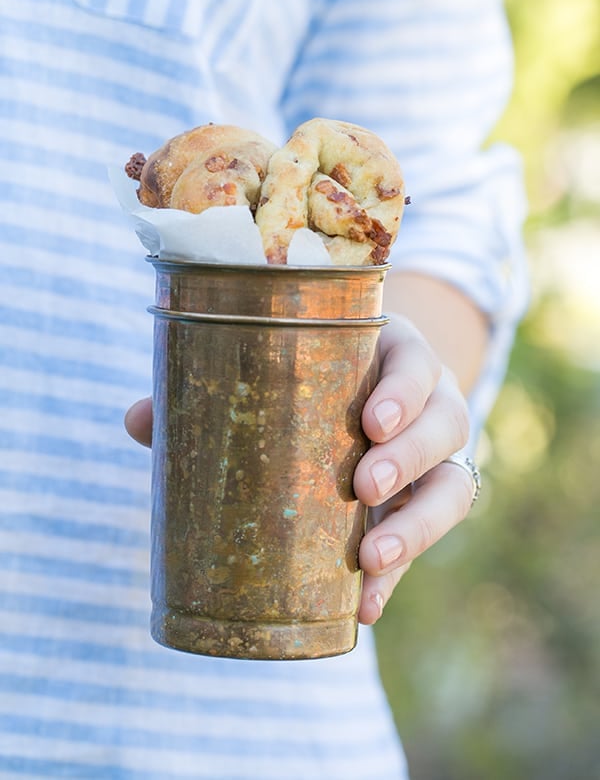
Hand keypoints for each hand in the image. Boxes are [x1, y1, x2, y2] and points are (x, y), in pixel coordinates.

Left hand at [124, 314, 473, 627]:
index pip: (417, 361)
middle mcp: (429, 404)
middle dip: (411, 456)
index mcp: (394, 357)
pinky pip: (428, 542)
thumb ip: (215, 390)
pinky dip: (398, 576)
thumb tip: (139, 419)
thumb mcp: (283, 370)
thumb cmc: (314, 377)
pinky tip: (365, 607)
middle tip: (365, 485)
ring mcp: (436, 458)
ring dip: (419, 526)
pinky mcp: (427, 505)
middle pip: (448, 423)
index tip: (372, 421)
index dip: (405, 389)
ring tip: (371, 558)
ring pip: (454, 486)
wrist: (368, 399)